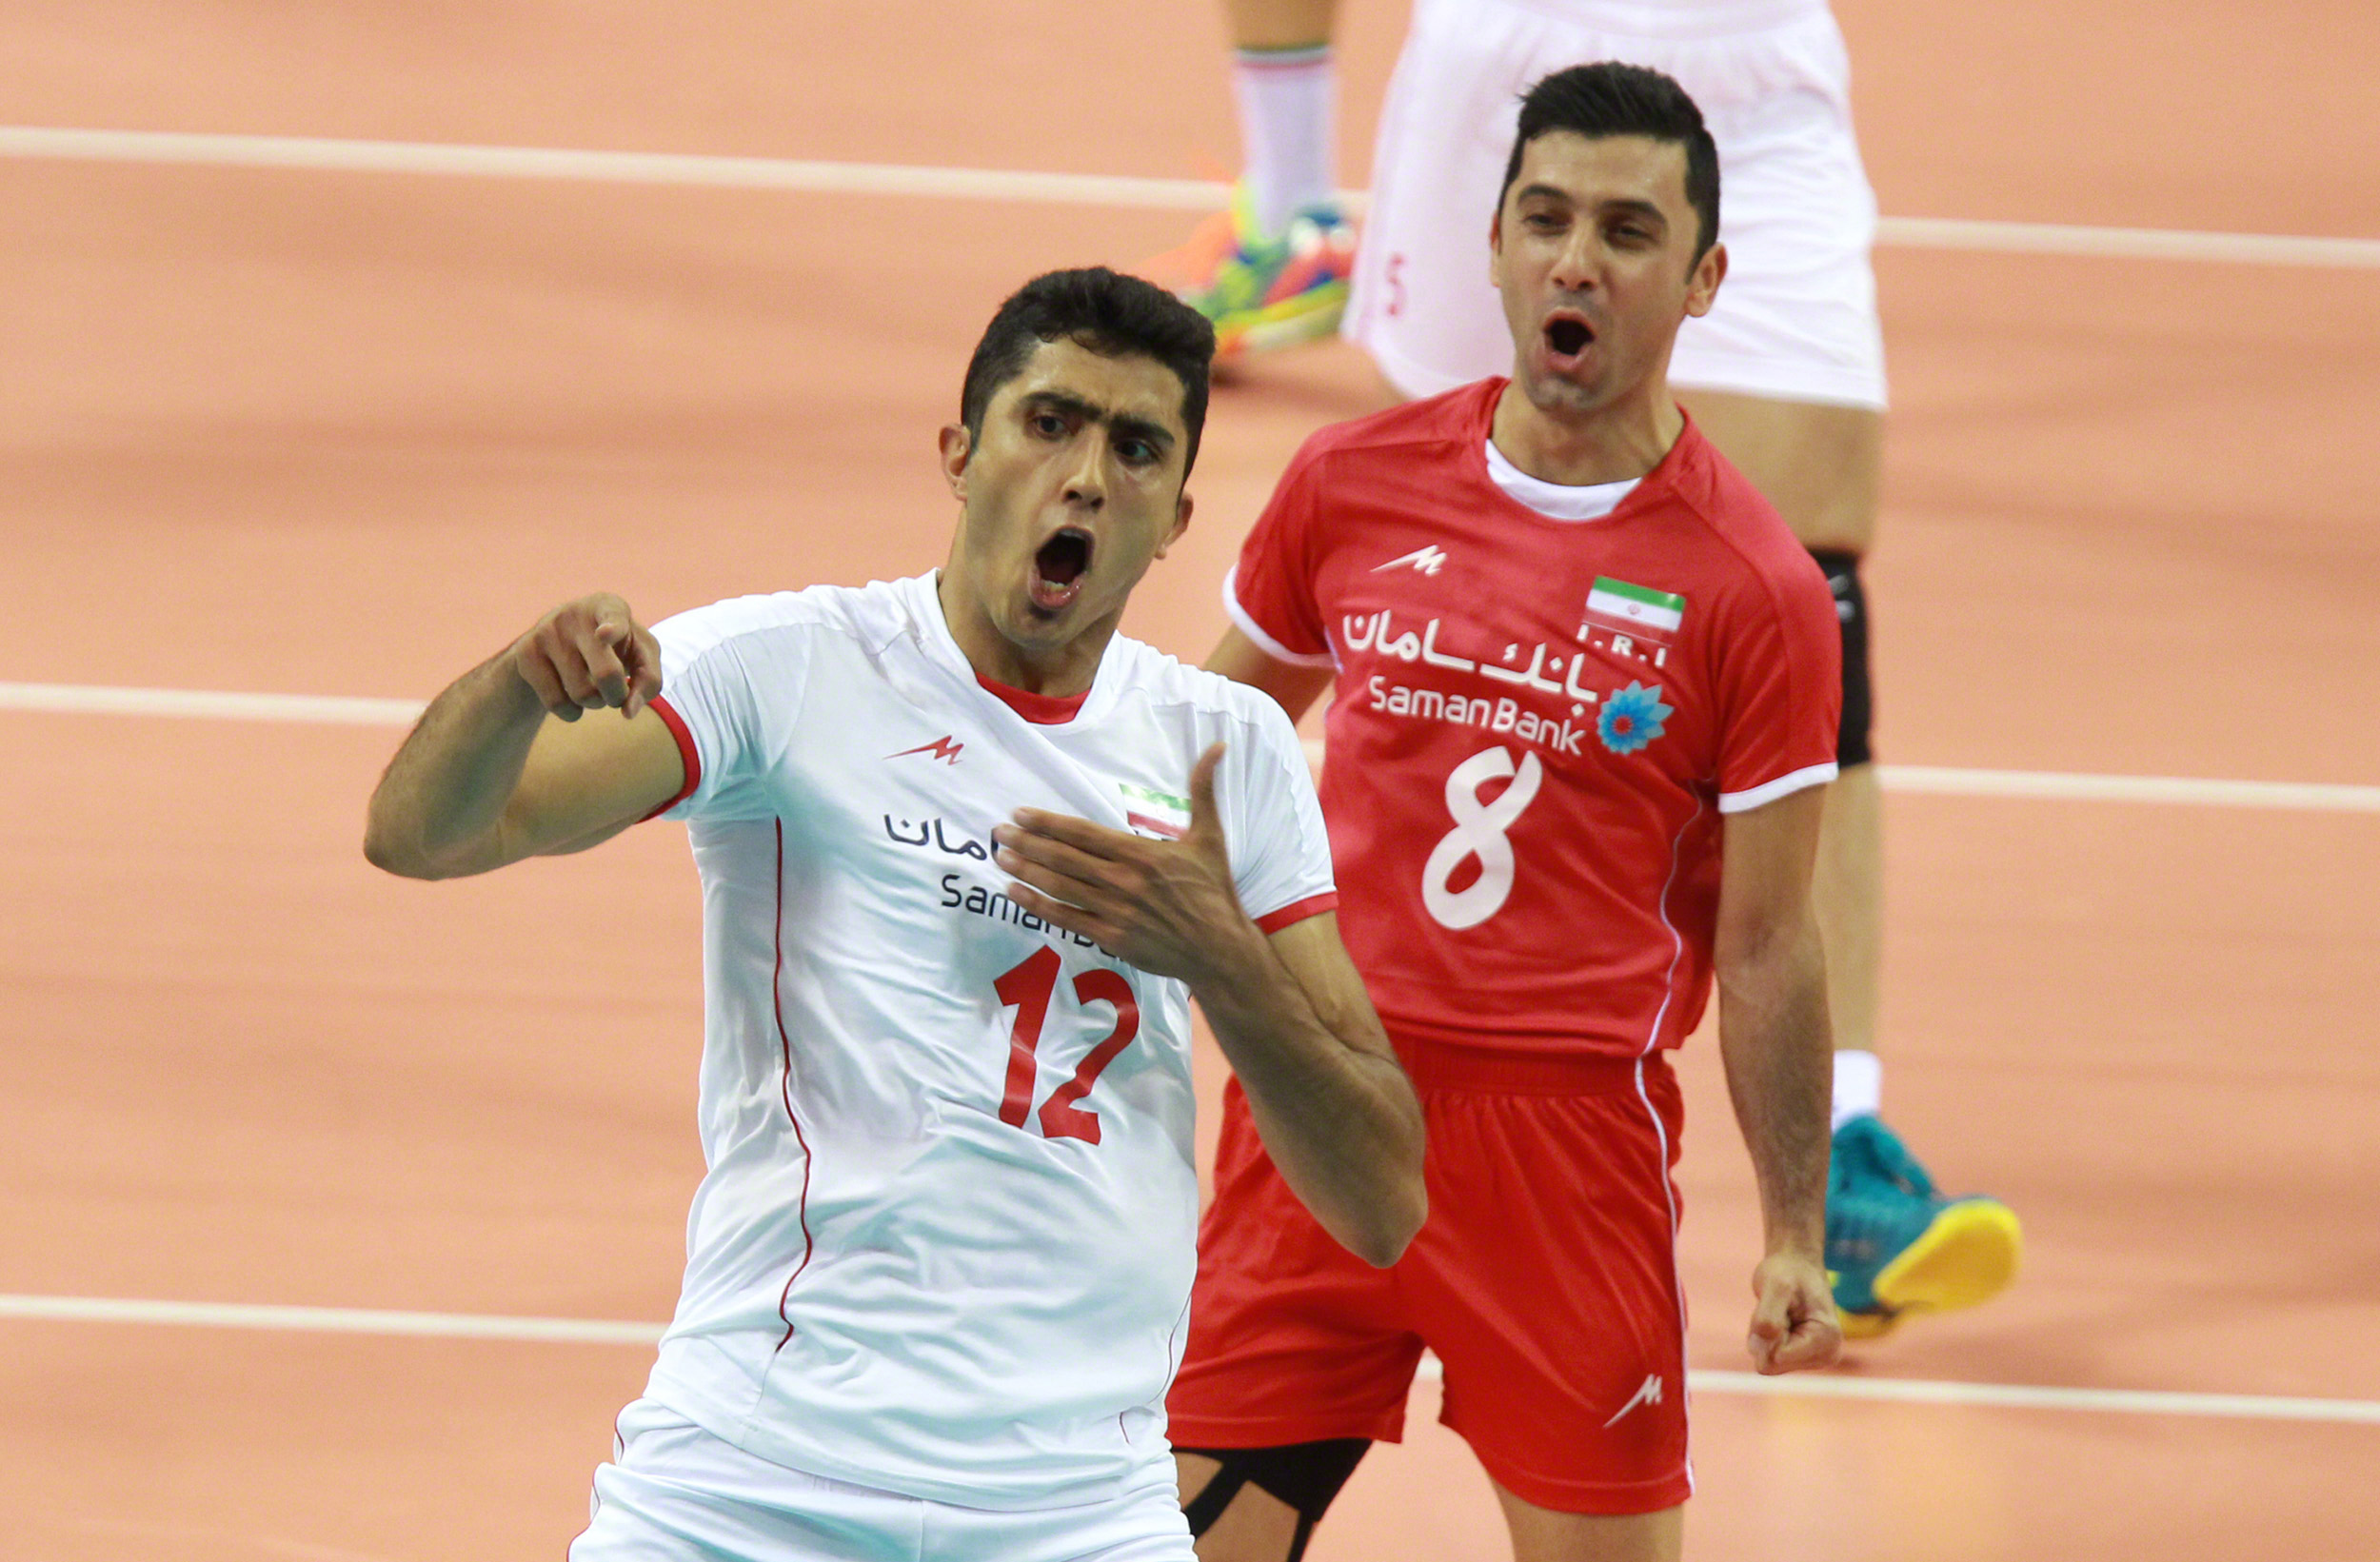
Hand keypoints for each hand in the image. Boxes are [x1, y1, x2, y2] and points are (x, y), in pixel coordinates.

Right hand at [511, 594, 661, 721]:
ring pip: (582, 694)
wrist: (559, 643)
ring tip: (591, 687)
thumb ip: (648, 680)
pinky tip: (570, 696)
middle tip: (615, 693)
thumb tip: (628, 712)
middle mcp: (576, 613)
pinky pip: (557, 703)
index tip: (604, 635)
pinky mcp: (526, 653)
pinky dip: (571, 712)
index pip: (614, 618)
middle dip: (617, 695)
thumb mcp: (640, 655)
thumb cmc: (614, 649)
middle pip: (607, 674)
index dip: (613, 629)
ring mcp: (547, 631)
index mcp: (609, 605)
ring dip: (595, 703)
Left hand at [993, 743, 1257, 983]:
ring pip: (1060, 887)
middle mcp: (1123, 880)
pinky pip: (1066, 919)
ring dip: (1026, 870)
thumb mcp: (1211, 836)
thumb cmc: (1213, 891)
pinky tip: (1016, 892)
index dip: (1048, 823)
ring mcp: (1115, 911)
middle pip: (1064, 858)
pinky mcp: (1111, 938)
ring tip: (1000, 855)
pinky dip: (1037, 905)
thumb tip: (1217, 746)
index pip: (1083, 833)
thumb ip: (1203, 791)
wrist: (1220, 949)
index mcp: (1141, 853)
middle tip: (998, 831)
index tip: (1020, 813)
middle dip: (1027, 842)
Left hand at [1747, 1251, 1841, 1373]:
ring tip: (1782, 1313)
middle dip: (1766, 1337)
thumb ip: (1768, 1316)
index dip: (1767, 1333)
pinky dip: (1767, 1338)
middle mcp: (1827, 1355)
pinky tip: (1782, 1321)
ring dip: (1766, 1336)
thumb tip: (1764, 1352)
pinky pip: (1769, 1358)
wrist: (1797, 1265)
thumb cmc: (1787, 1272)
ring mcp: (1816, 1359)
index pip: (1777, 1359)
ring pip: (1769, 1362)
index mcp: (1827, 1340)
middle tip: (1778, 1309)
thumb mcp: (1775, 1286)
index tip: (1780, 1307)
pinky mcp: (1804, 1358)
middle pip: (1772, 1364)